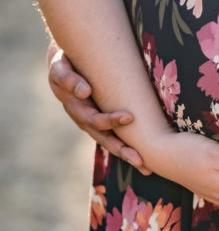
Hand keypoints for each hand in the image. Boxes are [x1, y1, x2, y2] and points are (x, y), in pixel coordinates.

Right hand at [47, 40, 150, 173]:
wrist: (65, 65)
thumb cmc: (65, 63)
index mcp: (75, 108)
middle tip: (140, 159)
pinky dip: (126, 147)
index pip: (94, 119)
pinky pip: (113, 136)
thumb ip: (69, 79)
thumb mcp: (61, 68)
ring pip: (109, 141)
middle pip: (104, 138)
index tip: (129, 117)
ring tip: (144, 166)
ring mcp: (92, 122)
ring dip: (126, 154)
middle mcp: (84, 119)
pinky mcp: (100, 120)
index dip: (110, 121)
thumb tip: (85, 91)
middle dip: (122, 149)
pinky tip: (141, 158)